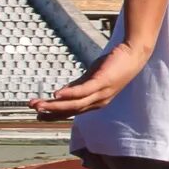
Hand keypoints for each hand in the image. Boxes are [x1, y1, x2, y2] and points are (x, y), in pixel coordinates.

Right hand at [32, 39, 149, 119]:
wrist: (134, 54)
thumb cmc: (114, 65)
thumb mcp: (92, 77)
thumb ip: (78, 86)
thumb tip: (60, 94)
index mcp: (94, 102)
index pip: (71, 111)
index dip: (54, 114)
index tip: (38, 114)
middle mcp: (98, 102)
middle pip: (71, 111)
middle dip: (51, 112)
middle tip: (34, 111)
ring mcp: (101, 93)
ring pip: (74, 104)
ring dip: (55, 106)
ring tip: (39, 105)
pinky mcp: (102, 82)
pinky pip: (83, 91)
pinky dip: (69, 94)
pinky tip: (56, 94)